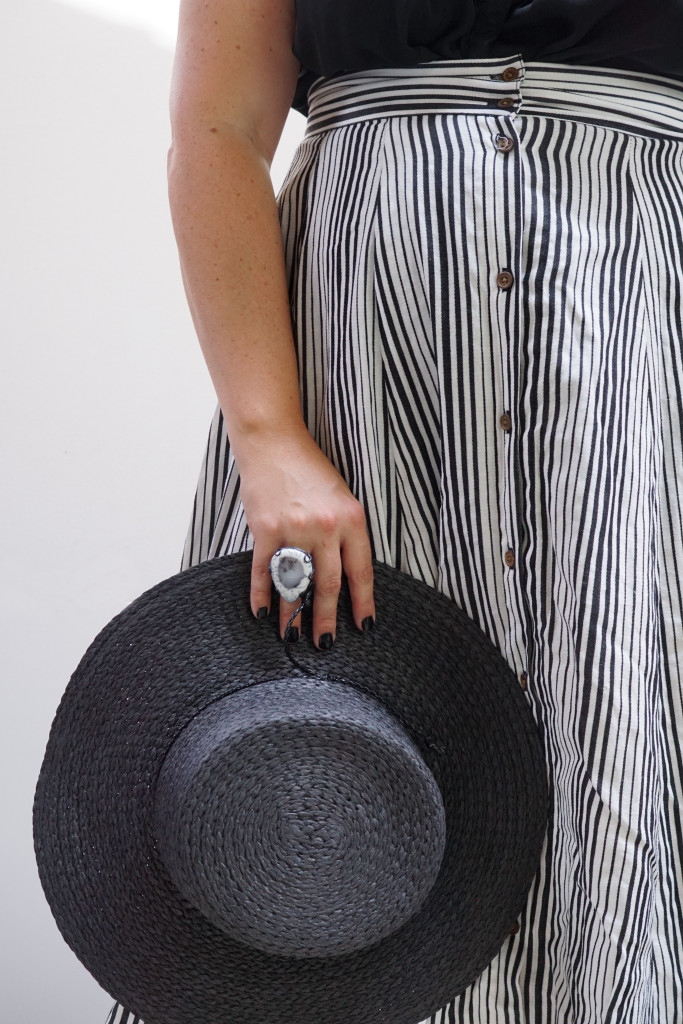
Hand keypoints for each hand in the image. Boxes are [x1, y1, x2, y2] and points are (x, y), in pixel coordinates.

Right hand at [237, 425, 374, 647]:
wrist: (274, 442)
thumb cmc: (309, 470)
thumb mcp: (341, 498)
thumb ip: (346, 533)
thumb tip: (344, 577)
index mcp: (352, 519)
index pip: (361, 571)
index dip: (363, 603)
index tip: (364, 626)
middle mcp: (325, 527)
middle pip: (328, 585)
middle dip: (325, 619)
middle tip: (324, 644)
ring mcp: (294, 528)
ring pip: (295, 583)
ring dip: (292, 614)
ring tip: (291, 636)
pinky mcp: (265, 527)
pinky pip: (264, 570)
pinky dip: (261, 594)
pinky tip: (262, 612)